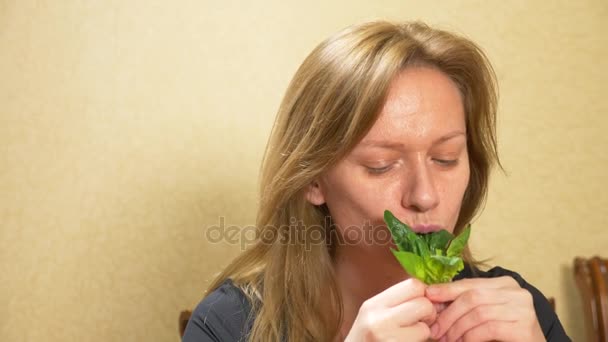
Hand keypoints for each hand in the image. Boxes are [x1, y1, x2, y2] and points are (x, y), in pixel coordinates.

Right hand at [344, 278, 435, 340]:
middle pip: (423, 303)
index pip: (413, 285)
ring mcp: (386, 337)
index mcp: (373, 304)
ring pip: (424, 327)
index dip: (423, 295)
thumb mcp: (372, 315)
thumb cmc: (366, 340)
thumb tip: (428, 293)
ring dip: (423, 333)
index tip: (419, 305)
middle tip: (420, 322)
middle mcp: (378, 319)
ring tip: (410, 336)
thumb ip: (395, 302)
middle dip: (428, 314)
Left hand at [425, 276, 544, 341]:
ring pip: (478, 313)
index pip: (469, 283)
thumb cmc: (505, 333)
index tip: (427, 298)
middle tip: (435, 330)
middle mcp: (517, 292)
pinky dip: (471, 337)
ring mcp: (523, 309)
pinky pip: (488, 328)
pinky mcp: (524, 328)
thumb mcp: (484, 313)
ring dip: (457, 329)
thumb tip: (432, 296)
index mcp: (505, 283)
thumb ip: (466, 303)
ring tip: (447, 340)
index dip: (446, 290)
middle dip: (449, 314)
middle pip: (472, 297)